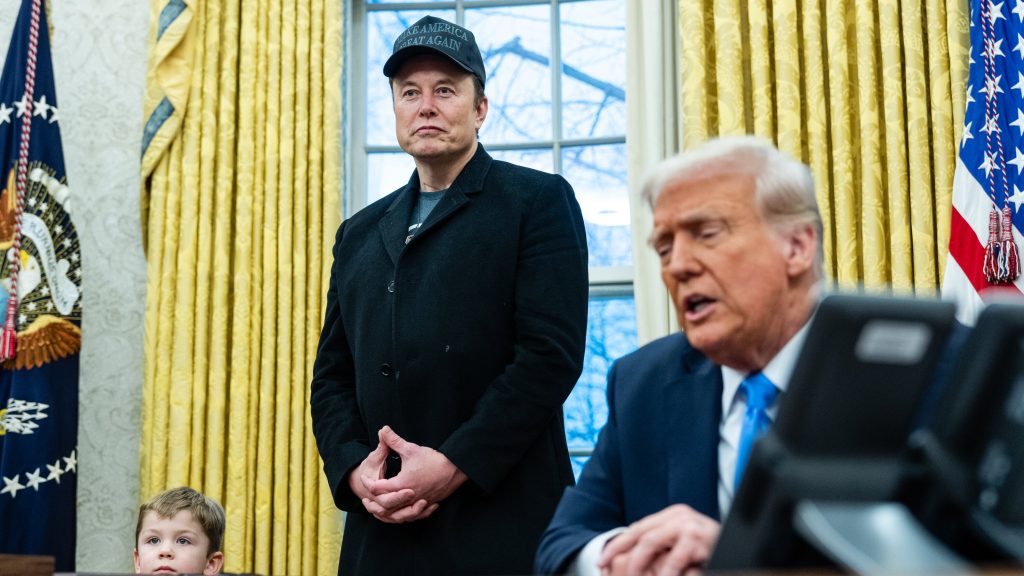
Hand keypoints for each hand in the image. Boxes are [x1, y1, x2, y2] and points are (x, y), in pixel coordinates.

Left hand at [360, 426, 466, 522]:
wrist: (455, 469)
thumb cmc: (433, 459)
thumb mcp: (411, 449)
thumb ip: (394, 440)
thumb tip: (383, 429)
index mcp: (401, 483)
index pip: (377, 488)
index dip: (368, 483)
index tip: (364, 477)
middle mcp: (408, 496)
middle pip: (384, 506)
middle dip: (373, 504)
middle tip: (366, 499)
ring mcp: (418, 503)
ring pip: (397, 515)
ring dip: (386, 513)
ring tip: (379, 508)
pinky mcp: (426, 505)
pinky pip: (411, 517)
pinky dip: (402, 516)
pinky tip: (399, 511)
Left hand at [598, 504, 719, 575]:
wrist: (739, 549)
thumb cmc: (709, 553)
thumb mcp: (682, 545)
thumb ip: (663, 544)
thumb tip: (632, 551)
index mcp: (672, 515)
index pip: (637, 528)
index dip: (617, 545)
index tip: (601, 560)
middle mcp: (679, 515)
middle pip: (639, 533)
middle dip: (619, 552)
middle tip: (605, 568)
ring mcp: (689, 524)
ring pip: (651, 542)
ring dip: (638, 564)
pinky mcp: (699, 538)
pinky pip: (674, 558)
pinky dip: (664, 573)